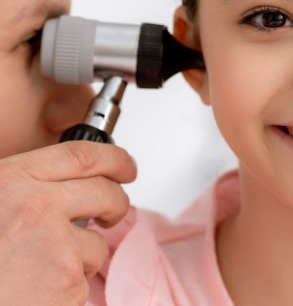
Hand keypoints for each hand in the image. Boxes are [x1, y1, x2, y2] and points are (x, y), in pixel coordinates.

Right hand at [0, 141, 136, 304]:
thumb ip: (22, 191)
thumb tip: (65, 185)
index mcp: (12, 181)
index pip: (81, 155)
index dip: (113, 158)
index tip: (125, 166)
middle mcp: (36, 206)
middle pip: (106, 192)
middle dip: (115, 204)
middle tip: (111, 215)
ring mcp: (55, 244)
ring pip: (97, 243)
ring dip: (82, 258)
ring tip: (40, 273)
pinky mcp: (66, 281)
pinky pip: (85, 280)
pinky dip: (70, 290)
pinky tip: (38, 294)